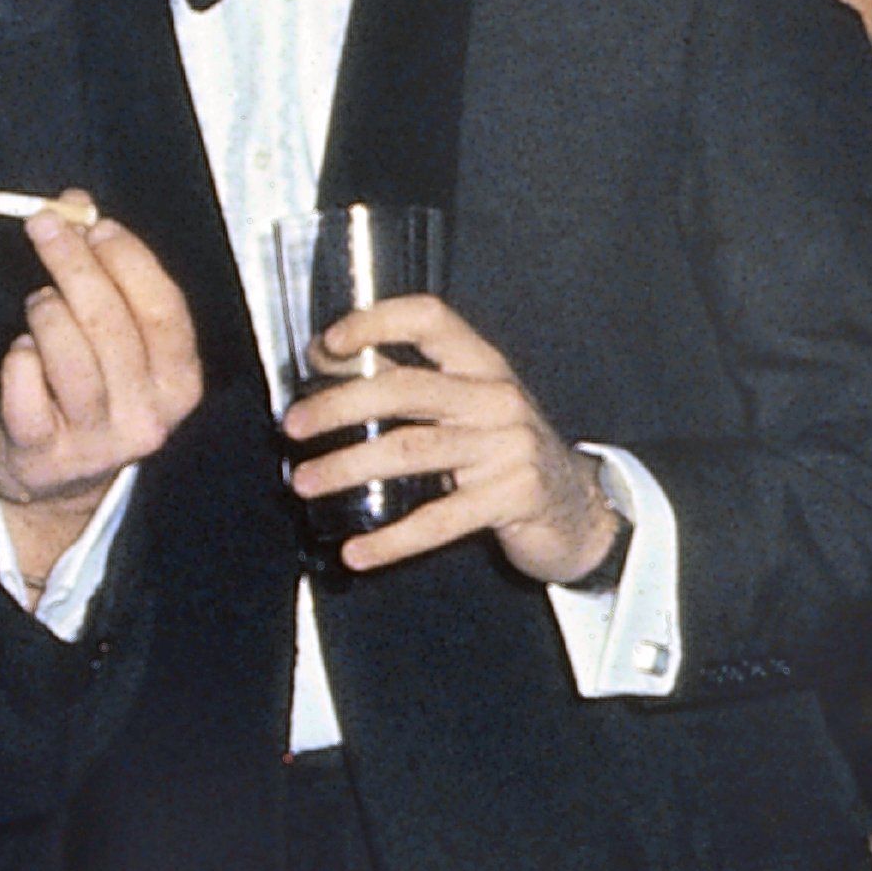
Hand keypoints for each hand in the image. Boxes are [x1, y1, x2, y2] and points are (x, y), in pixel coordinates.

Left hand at [0, 198, 201, 594]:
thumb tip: (75, 204)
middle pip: (113, 326)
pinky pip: (26, 389)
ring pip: (70, 356)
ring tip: (38, 305)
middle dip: (74, 265)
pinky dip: (18, 359)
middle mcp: (148, 416)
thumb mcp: (114, 339)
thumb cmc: (87, 391)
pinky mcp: (45, 455)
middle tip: (43, 228)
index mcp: (179, 384)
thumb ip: (106, 271)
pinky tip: (21, 354)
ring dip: (46, 314)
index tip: (95, 225)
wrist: (55, 478)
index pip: (164, 311)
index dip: (128, 260)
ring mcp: (97, 441)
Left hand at [280, 294, 622, 582]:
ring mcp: (508, 447)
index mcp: (481, 364)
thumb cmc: (501, 448)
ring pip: (411, 450)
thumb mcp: (464, 405)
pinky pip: (439, 520)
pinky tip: (355, 551)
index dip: (376, 323)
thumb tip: (323, 358)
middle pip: (406, 388)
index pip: (430, 319)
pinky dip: (391, 539)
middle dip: (339, 405)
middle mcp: (497, 397)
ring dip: (347, 468)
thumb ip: (402, 380)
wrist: (580, 509)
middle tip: (291, 426)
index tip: (326, 345)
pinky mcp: (513, 498)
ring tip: (303, 483)